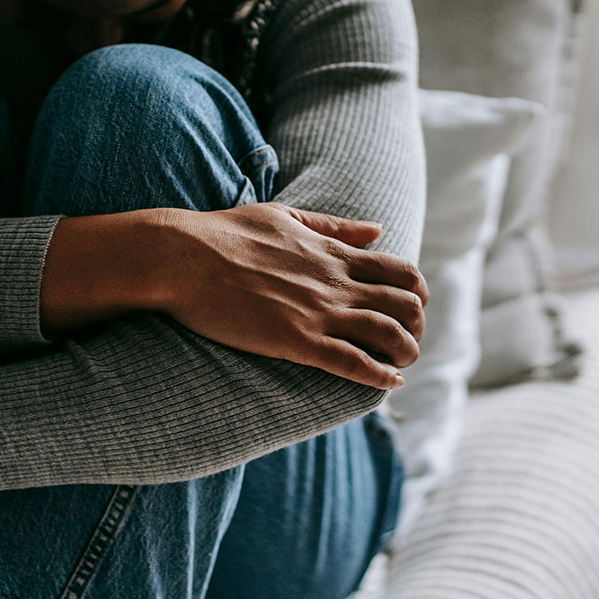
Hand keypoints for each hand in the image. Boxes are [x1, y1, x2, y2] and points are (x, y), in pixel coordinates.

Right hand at [159, 202, 426, 388]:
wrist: (182, 257)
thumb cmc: (224, 233)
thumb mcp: (285, 216)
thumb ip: (334, 227)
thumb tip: (377, 230)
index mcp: (333, 253)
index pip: (400, 272)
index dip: (416, 293)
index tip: (412, 308)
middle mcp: (335, 282)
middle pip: (405, 305)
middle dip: (417, 326)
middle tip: (407, 340)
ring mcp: (318, 312)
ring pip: (388, 335)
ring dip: (406, 353)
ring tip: (403, 365)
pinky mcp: (295, 340)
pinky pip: (352, 362)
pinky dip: (378, 375)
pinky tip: (389, 382)